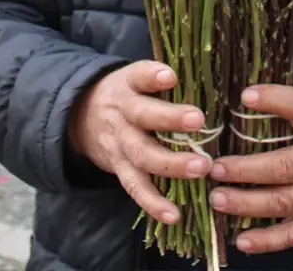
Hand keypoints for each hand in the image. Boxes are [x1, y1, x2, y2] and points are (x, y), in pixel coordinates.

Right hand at [68, 61, 212, 224]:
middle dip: (170, 119)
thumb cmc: (128, 95)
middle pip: (142, 116)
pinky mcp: (119, 169)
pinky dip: (153, 204)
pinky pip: (135, 188)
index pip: (138, 76)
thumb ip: (163, 79)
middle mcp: (122, 114)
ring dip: (171, 164)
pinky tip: (174, 215)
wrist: (81, 117)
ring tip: (200, 168)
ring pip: (141, 155)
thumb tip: (211, 78)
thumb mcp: (136, 78)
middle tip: (199, 120)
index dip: (152, 76)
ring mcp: (119, 144)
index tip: (170, 77)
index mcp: (128, 86)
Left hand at [208, 85, 292, 253]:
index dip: (275, 100)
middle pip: (284, 168)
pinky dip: (268, 241)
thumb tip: (246, 102)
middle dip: (245, 170)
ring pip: (283, 203)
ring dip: (247, 204)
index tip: (246, 96)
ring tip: (219, 199)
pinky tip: (242, 241)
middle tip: (215, 168)